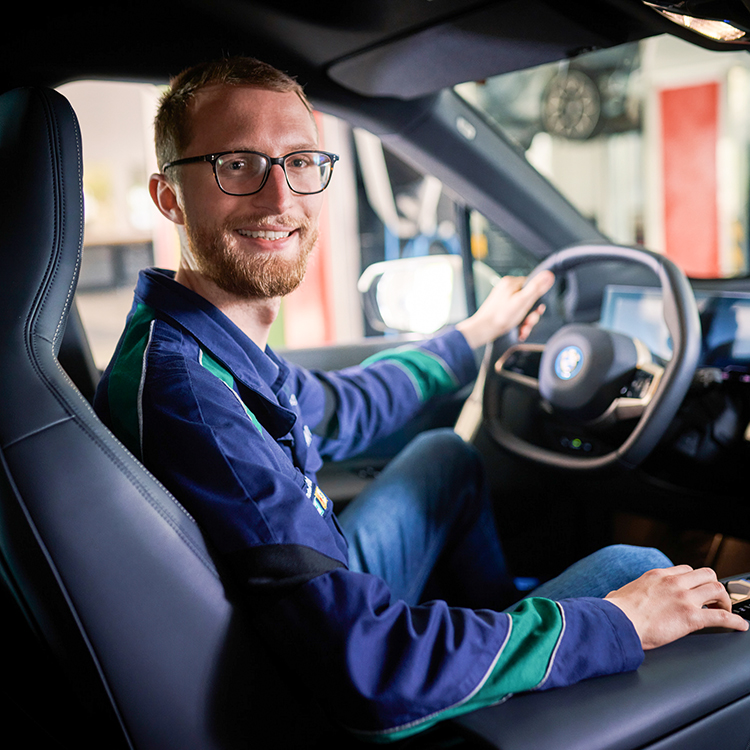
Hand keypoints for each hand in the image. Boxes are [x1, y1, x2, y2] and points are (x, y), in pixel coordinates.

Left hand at [456, 270, 554, 349]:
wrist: (482, 330)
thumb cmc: (500, 317)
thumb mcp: (522, 301)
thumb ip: (536, 288)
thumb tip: (548, 275)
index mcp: (510, 283)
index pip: (532, 286)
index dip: (537, 300)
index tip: (537, 310)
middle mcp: (506, 289)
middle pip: (527, 299)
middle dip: (531, 314)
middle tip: (528, 323)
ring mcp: (503, 299)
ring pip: (521, 309)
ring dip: (526, 321)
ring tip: (523, 329)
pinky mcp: (500, 309)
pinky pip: (514, 314)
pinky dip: (518, 323)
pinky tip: (519, 331)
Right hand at [605, 566, 747, 649]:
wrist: (618, 622)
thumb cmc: (615, 612)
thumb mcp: (618, 594)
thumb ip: (622, 593)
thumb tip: (614, 596)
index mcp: (656, 576)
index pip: (685, 569)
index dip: (694, 580)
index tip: (696, 590)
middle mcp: (673, 582)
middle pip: (706, 574)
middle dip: (713, 586)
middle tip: (714, 600)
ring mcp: (684, 598)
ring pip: (717, 589)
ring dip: (724, 601)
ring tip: (725, 611)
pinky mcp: (691, 617)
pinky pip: (721, 616)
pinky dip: (734, 621)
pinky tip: (740, 626)